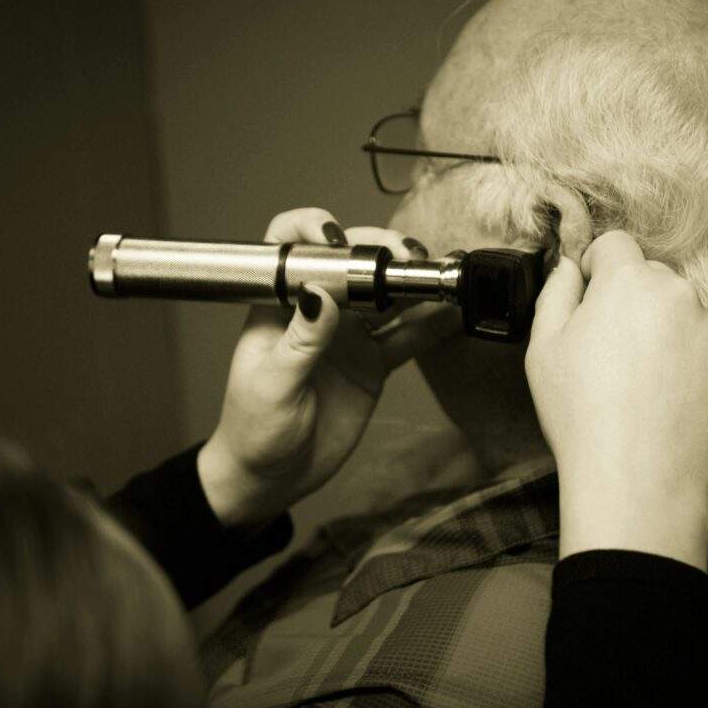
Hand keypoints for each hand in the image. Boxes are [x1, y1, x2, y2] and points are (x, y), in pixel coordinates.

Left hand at [198, 208, 459, 526]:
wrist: (272, 478)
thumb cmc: (254, 430)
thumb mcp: (272, 385)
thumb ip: (300, 340)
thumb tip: (321, 293)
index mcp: (280, 306)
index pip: (290, 247)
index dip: (311, 228)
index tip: (338, 237)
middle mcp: (317, 312)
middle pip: (352, 262)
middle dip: (380, 251)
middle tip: (405, 260)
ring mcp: (349, 336)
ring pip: (386, 295)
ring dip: (413, 283)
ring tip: (440, 277)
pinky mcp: (373, 364)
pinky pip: (407, 337)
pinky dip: (431, 324)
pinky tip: (453, 313)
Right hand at [525, 231, 707, 569]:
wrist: (637, 482)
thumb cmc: (580, 414)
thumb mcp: (543, 348)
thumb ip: (556, 292)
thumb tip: (569, 266)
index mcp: (629, 280)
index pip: (616, 244)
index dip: (596, 269)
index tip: (589, 304)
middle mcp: (681, 293)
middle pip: (652, 278)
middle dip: (631, 302)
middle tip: (611, 354)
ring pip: (683, 313)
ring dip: (665, 332)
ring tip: (642, 385)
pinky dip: (692, 364)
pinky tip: (669, 401)